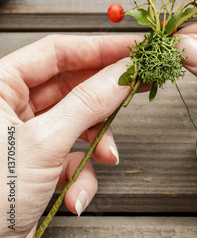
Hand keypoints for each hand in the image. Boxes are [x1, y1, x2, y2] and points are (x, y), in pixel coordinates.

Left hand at [0, 34, 139, 236]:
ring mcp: (26, 136)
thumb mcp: (43, 144)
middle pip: (72, 86)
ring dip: (98, 143)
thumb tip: (123, 73)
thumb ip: (88, 103)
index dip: (99, 48)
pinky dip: (82, 174)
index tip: (133, 49)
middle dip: (106, 98)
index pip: (57, 52)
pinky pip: (71, 155)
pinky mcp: (36, 162)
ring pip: (77, 122)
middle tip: (139, 87)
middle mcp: (11, 107)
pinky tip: (77, 193)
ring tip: (107, 157)